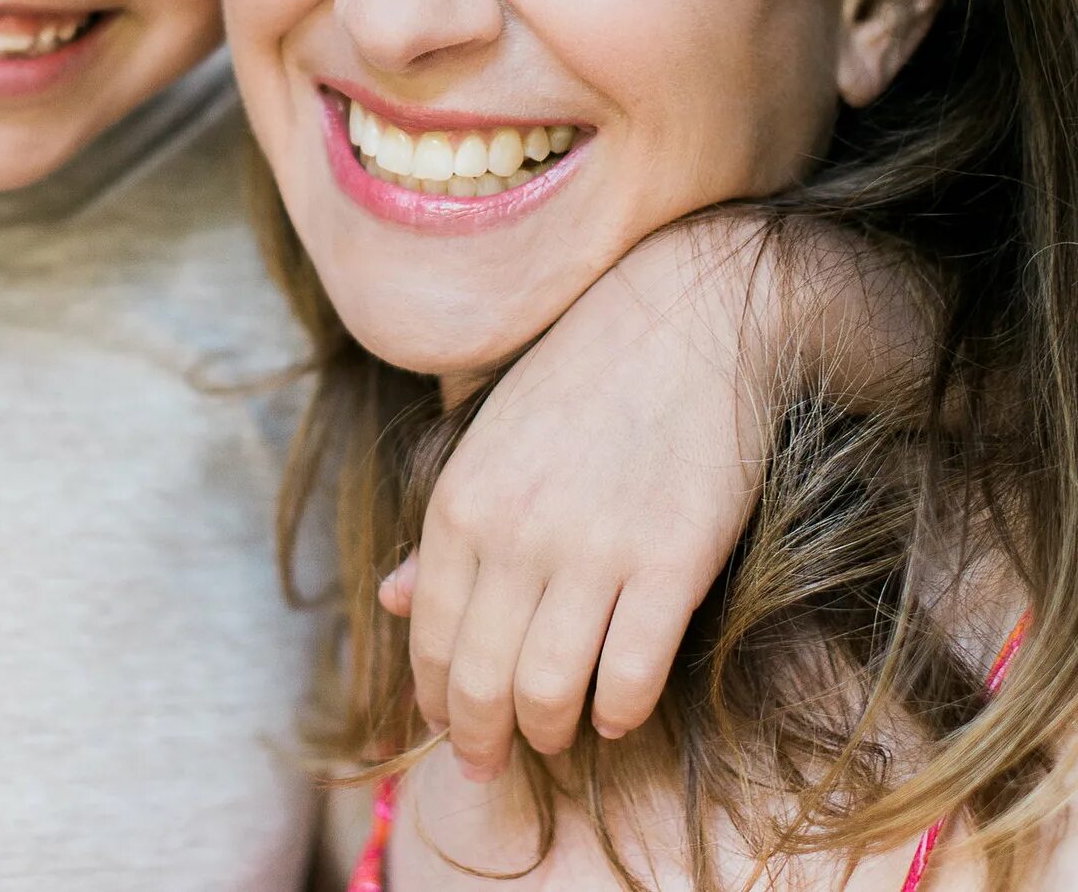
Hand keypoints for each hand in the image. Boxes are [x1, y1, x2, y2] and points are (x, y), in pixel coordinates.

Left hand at [398, 209, 934, 776]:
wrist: (689, 314)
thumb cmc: (584, 372)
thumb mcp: (489, 437)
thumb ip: (441, 526)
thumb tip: (388, 599)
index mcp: (460, 500)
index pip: (427, 635)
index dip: (433, 698)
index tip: (447, 727)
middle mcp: (514, 533)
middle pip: (479, 682)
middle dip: (480, 739)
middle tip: (493, 763)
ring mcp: (593, 551)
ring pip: (547, 693)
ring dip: (548, 732)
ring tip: (558, 733)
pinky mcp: (669, 563)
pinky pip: (630, 677)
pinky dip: (619, 712)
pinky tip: (617, 708)